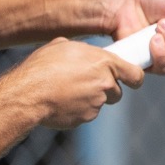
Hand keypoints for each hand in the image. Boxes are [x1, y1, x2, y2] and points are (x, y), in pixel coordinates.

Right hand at [0, 37, 145, 129]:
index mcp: (104, 62)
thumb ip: (81, 51)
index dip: (134, 78)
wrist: (28, 94)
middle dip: (105, 90)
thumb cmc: (43, 66)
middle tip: (86, 84)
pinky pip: (85, 114)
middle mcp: (105, 84)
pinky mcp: (85, 119)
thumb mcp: (62, 46)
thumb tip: (81, 53)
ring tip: (66, 91)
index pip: (135, 74)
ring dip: (88, 99)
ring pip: (99, 103)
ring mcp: (96, 104)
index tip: (131, 79)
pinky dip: (76, 110)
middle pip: (117, 91)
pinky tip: (60, 102)